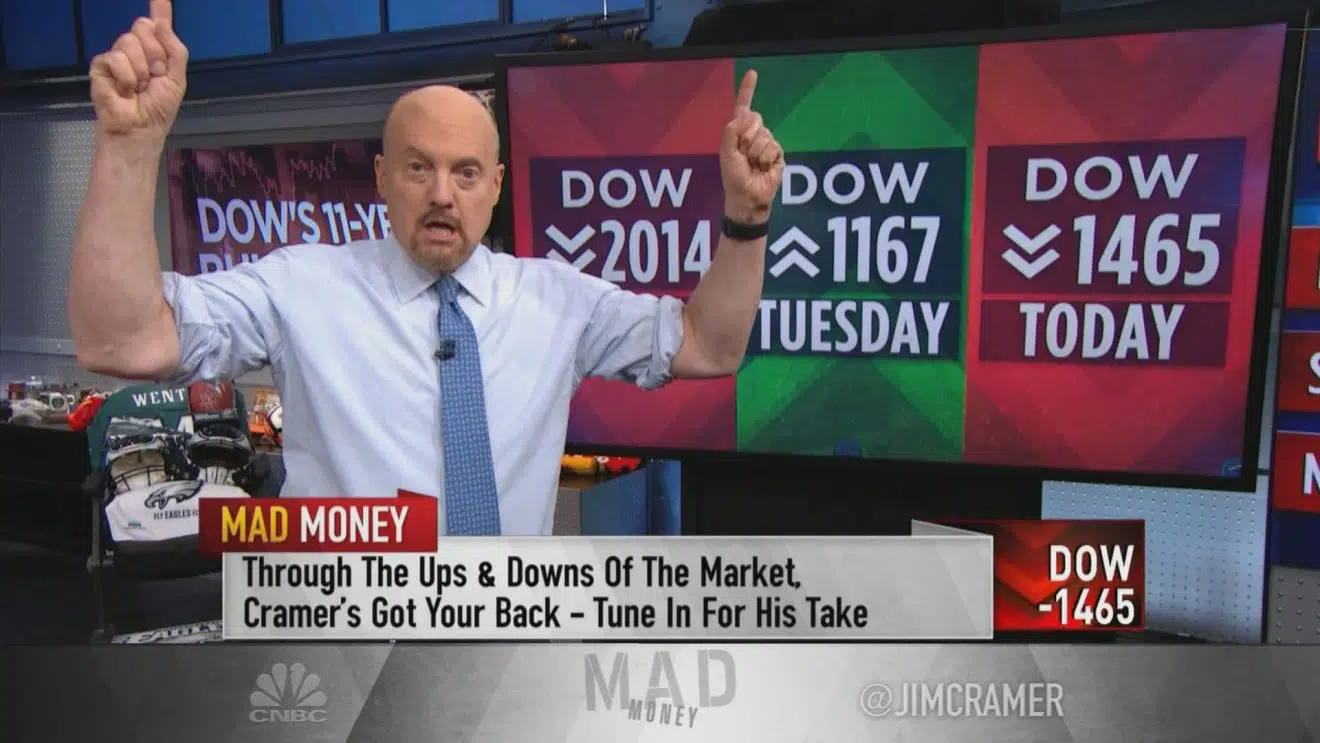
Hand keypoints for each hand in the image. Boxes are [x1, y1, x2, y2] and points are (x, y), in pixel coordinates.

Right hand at [89, 0, 188, 139]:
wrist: (140, 129)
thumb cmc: (158, 109)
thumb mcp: (176, 79)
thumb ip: (174, 49)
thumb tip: (159, 22)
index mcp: (156, 52)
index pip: (157, 25)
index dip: (159, 9)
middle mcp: (136, 50)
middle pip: (143, 27)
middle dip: (155, 54)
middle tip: (153, 77)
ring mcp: (118, 56)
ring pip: (129, 41)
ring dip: (141, 69)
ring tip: (139, 87)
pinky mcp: (101, 65)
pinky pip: (116, 58)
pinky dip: (126, 77)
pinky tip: (124, 91)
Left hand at [719, 70, 784, 224]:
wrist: (746, 197)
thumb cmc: (733, 177)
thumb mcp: (726, 151)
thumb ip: (731, 130)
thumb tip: (747, 116)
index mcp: (738, 132)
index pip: (743, 107)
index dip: (747, 90)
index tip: (753, 73)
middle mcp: (754, 134)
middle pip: (755, 118)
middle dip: (746, 136)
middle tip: (743, 155)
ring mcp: (767, 144)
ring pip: (764, 134)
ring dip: (755, 151)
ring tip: (753, 165)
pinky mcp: (778, 154)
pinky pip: (773, 146)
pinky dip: (765, 158)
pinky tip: (763, 168)